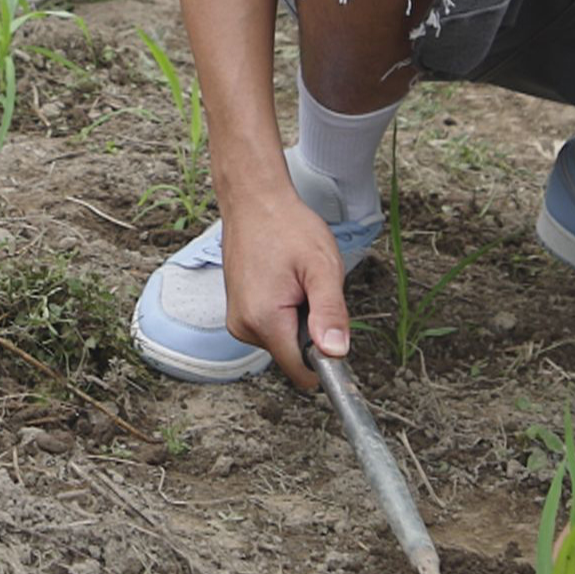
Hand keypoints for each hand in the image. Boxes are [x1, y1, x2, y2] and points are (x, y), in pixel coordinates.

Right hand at [217, 186, 354, 388]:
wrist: (254, 201)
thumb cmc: (286, 226)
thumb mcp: (322, 267)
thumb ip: (330, 312)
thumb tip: (336, 352)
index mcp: (264, 320)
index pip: (302, 372)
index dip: (325, 358)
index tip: (331, 328)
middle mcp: (244, 326)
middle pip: (293, 355)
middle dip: (310, 329)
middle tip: (309, 289)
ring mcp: (238, 320)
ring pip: (284, 341)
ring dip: (297, 318)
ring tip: (294, 281)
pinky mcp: (239, 313)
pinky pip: (272, 327)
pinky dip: (284, 311)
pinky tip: (283, 281)